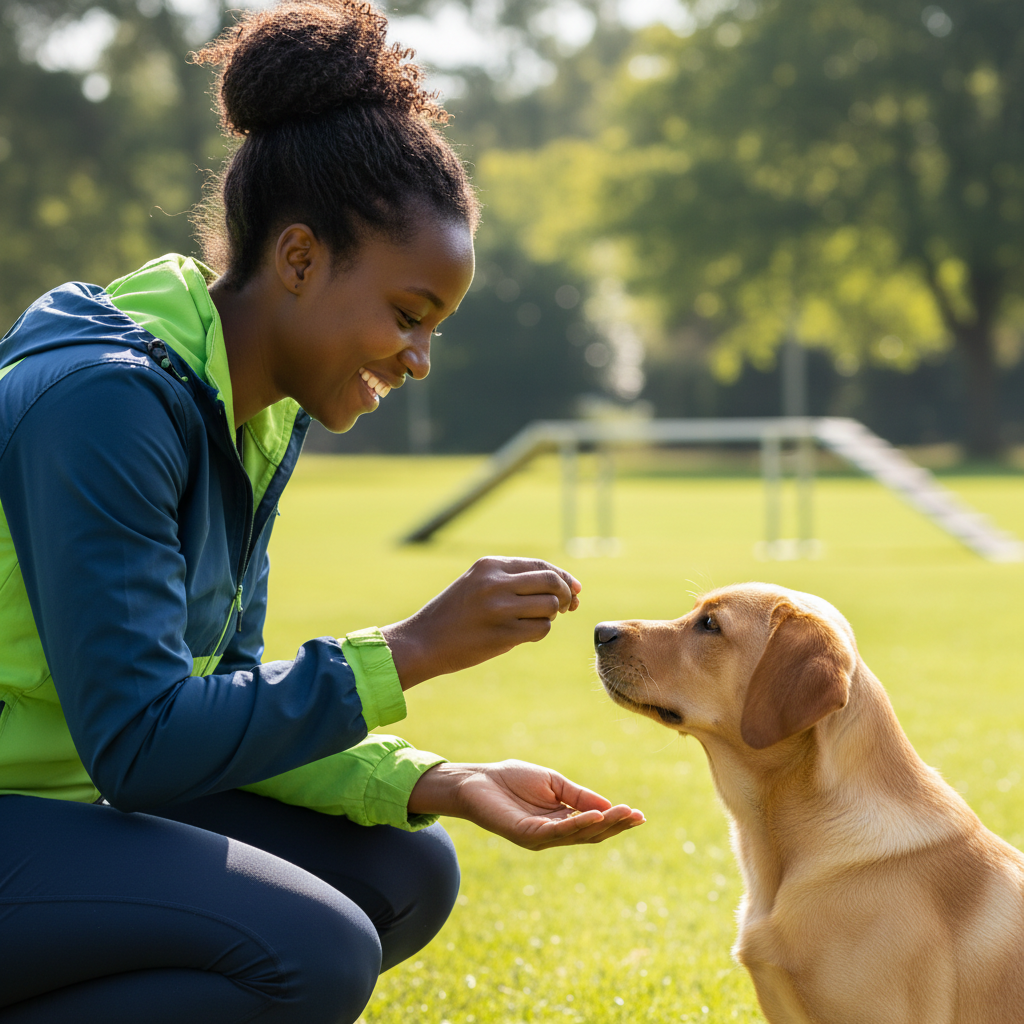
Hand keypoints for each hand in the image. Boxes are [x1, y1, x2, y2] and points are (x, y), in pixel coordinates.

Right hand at [381, 556, 581, 688]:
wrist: (422, 642)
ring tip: (531, 622)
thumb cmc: (453, 615)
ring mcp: (499, 608)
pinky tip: (523, 636)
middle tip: (566, 608)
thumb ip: (514, 581)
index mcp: (490, 565)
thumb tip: (565, 587)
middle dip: (565, 595)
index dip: (563, 577)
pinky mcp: (502, 634)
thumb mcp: (477, 584)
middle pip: (552, 583)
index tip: (574, 590)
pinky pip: (540, 629)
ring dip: (549, 616)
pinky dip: (539, 633)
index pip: (541, 565)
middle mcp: (496, 582)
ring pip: (549, 606)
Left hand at [408, 760, 644, 849]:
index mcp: (561, 819)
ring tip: (622, 814)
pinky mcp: (526, 834)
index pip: (595, 824)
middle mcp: (553, 833)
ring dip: (602, 825)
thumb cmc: (511, 780)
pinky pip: (556, 832)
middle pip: (591, 833)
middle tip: (637, 816)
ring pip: (578, 834)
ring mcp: (540, 837)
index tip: (639, 815)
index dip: (617, 820)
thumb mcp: (553, 783)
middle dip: (615, 825)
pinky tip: (594, 815)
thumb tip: (610, 806)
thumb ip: (578, 796)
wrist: (477, 781)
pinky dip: (577, 824)